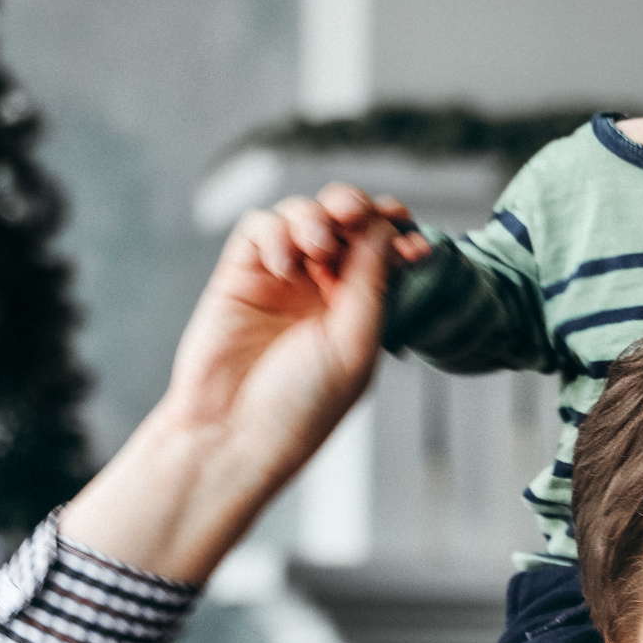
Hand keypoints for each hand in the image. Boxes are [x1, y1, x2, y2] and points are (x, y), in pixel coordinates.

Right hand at [57, 183, 414, 581]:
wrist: (233, 435)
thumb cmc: (301, 405)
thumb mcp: (355, 342)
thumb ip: (371, 279)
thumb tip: (382, 223)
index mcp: (361, 308)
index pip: (384, 250)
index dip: (396, 231)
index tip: (409, 233)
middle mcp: (323, 290)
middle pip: (345, 221)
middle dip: (354, 207)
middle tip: (352, 213)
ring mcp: (281, 280)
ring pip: (302, 215)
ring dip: (314, 216)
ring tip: (317, 246)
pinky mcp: (239, 276)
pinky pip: (259, 229)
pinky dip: (275, 233)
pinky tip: (283, 265)